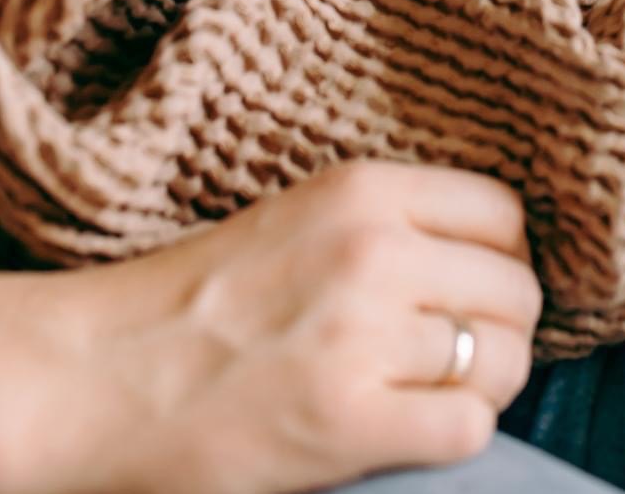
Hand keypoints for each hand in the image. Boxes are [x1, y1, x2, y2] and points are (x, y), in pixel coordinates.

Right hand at [0, 162, 541, 493]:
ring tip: (436, 391)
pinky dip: (457, 434)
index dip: (503, 257)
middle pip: (517, 290)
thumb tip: (491, 254)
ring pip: (505, 361)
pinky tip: (414, 427)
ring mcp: (365, 337)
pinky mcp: (350, 422)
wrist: (106, 371)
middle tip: (462, 350)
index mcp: (365, 191)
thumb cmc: (203, 295)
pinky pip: (469, 428)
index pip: (503, 214)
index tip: (478, 286)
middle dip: (506, 327)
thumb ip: (394, 222)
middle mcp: (375, 252)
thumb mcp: (306, 214)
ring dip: (485, 385)